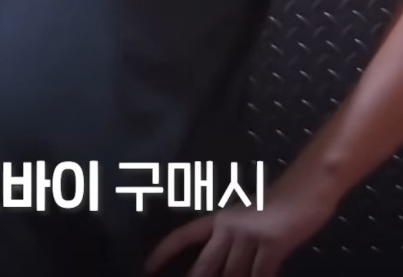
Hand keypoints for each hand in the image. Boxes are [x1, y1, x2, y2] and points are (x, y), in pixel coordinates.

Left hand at [144, 182, 335, 276]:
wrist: (306, 187)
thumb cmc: (278, 204)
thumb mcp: (248, 218)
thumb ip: (234, 240)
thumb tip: (224, 266)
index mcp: (219, 218)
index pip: (183, 236)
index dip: (163, 252)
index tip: (147, 267)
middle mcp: (229, 227)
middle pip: (205, 264)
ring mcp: (250, 235)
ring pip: (232, 274)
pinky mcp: (273, 244)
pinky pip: (261, 275)